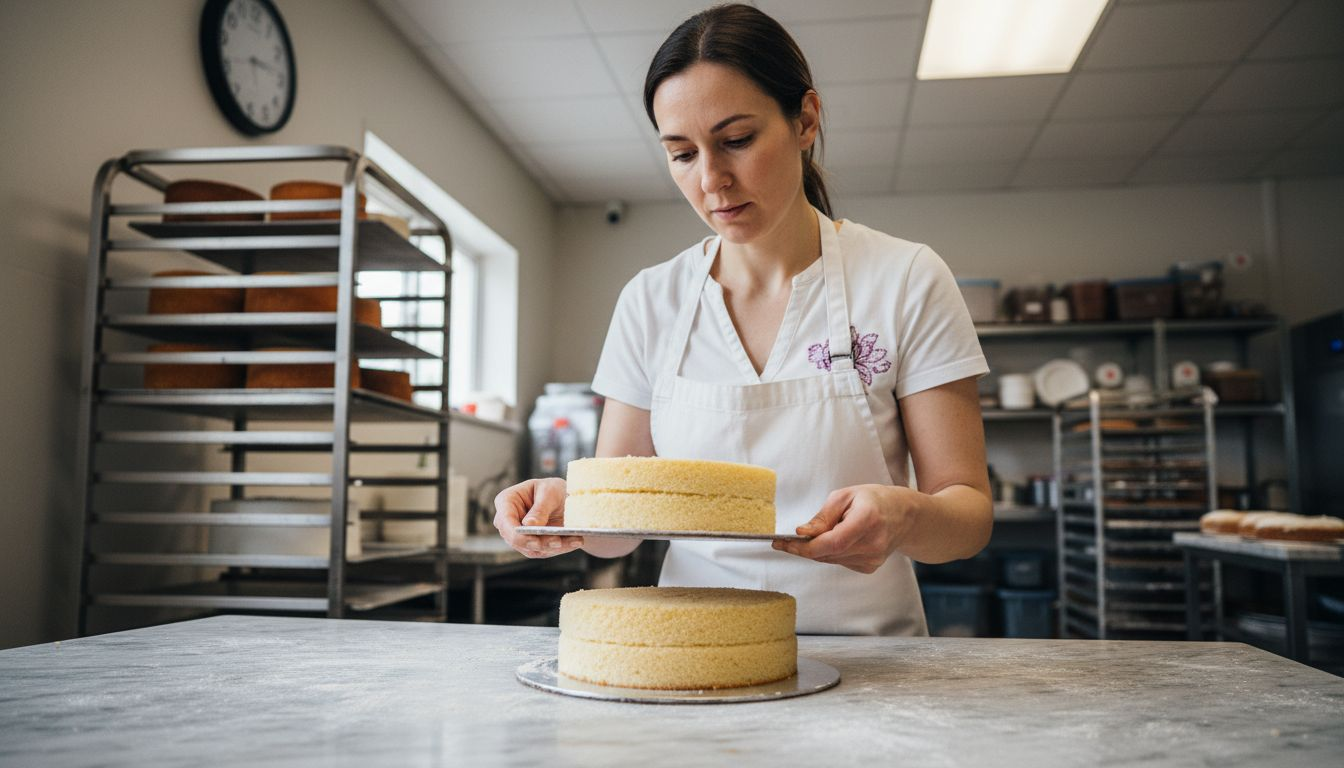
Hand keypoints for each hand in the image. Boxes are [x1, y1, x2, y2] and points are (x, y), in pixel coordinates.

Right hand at [493, 478, 583, 557]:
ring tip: (574, 539)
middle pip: (518, 540)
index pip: (505, 521)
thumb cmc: (553, 490)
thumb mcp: (549, 491)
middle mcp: (509, 522)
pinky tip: (576, 540)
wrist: (566, 499)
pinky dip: (562, 547)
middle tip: (558, 542)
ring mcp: (520, 536)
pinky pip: (546, 551)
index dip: (517, 534)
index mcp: (507, 501)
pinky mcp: (534, 546)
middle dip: (540, 543)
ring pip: (533, 548)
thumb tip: (528, 524)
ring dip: (554, 547)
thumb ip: (540, 508)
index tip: (534, 541)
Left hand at [772, 485, 919, 573]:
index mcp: (867, 520)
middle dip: (803, 548)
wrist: (905, 515)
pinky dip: (830, 553)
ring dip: (816, 550)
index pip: (831, 542)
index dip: (804, 546)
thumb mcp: (845, 496)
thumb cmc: (874, 500)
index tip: (782, 543)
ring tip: (814, 535)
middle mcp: (873, 543)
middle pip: (827, 553)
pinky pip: (839, 562)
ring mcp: (873, 559)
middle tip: (786, 540)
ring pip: (830, 559)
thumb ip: (823, 516)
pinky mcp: (870, 567)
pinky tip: (836, 539)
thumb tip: (802, 533)